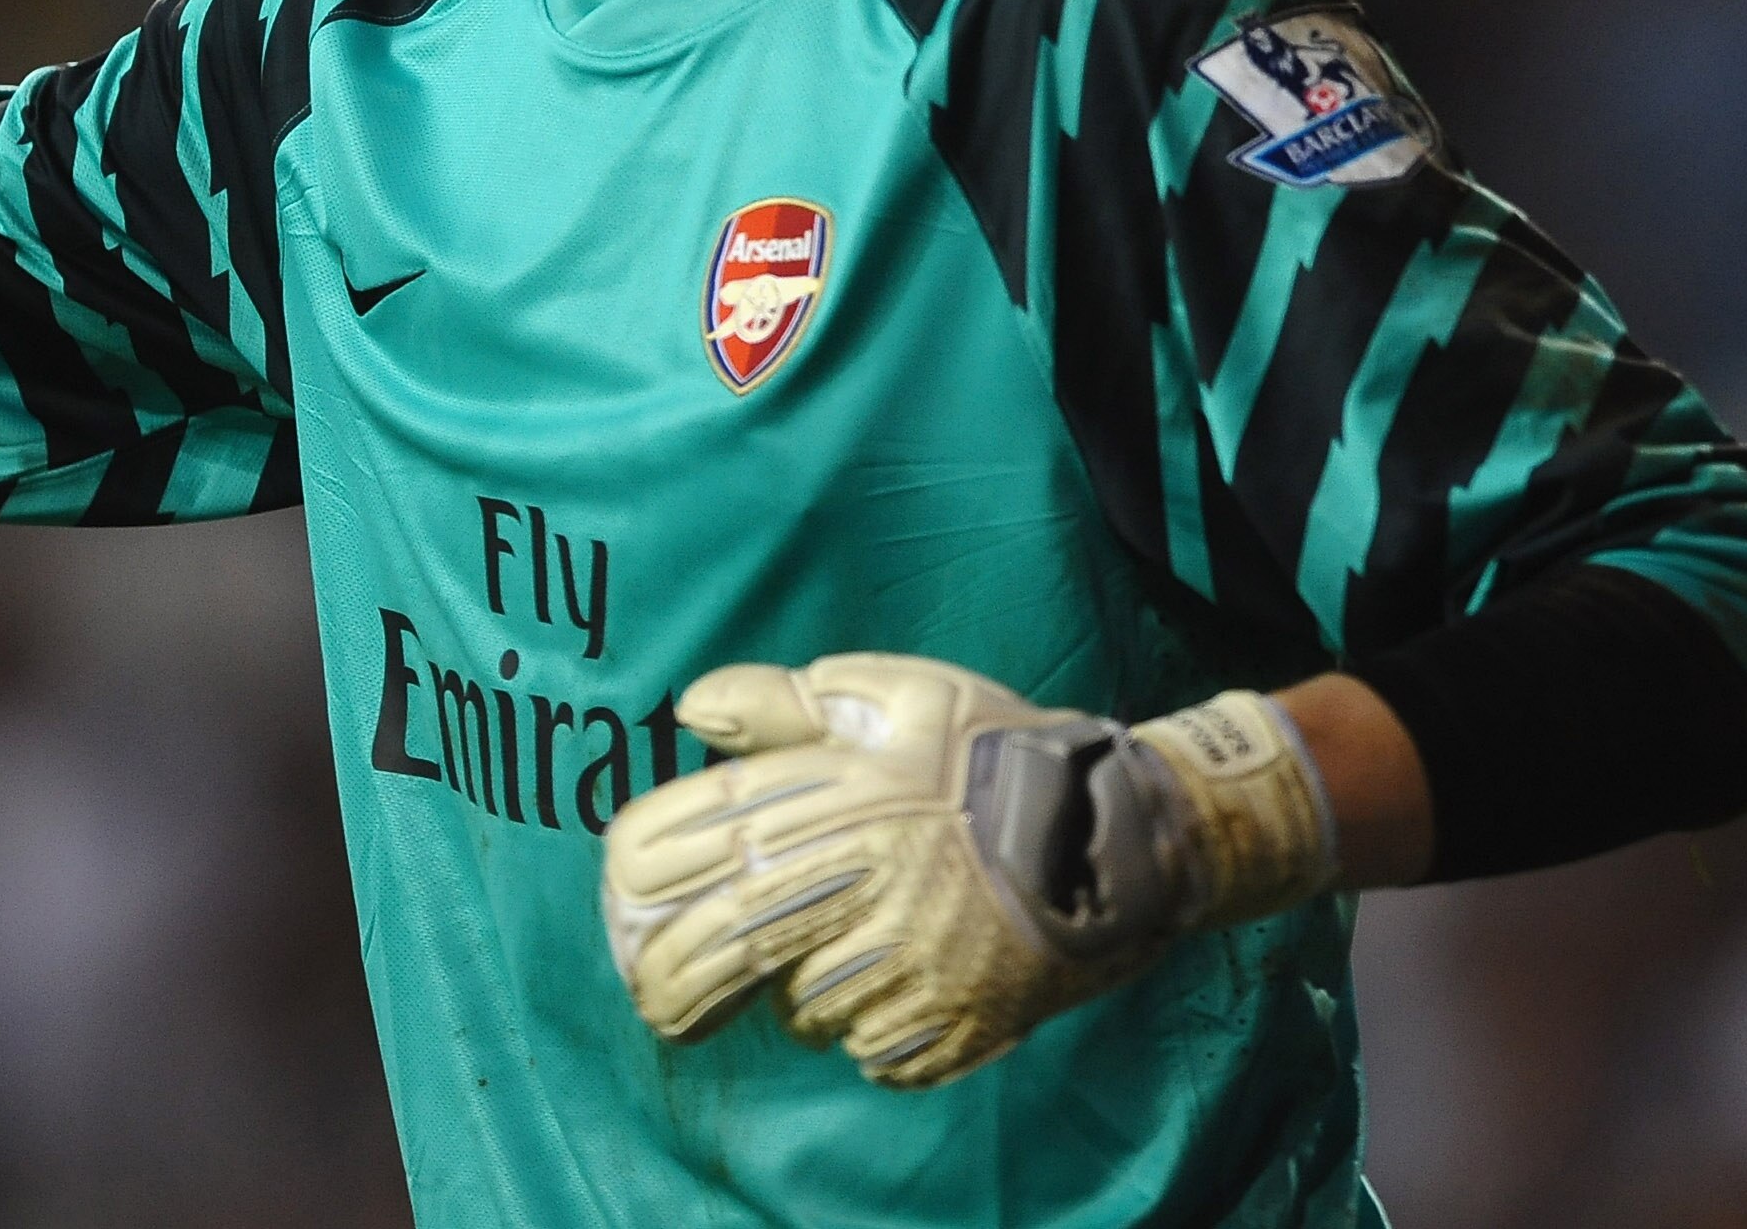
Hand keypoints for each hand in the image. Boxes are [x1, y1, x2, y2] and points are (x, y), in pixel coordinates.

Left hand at [599, 654, 1336, 1088]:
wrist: (1122, 837)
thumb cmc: (999, 754)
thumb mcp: (899, 696)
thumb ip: (787, 704)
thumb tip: (691, 709)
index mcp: (827, 801)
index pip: (679, 845)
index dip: (634, 879)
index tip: (624, 898)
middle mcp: (851, 886)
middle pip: (715, 949)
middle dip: (671, 980)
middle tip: (658, 996)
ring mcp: (899, 965)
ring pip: (797, 1008)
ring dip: (796, 996)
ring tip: (834, 958)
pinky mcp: (944, 1027)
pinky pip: (869, 1049)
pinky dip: (868, 1031)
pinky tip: (895, 988)